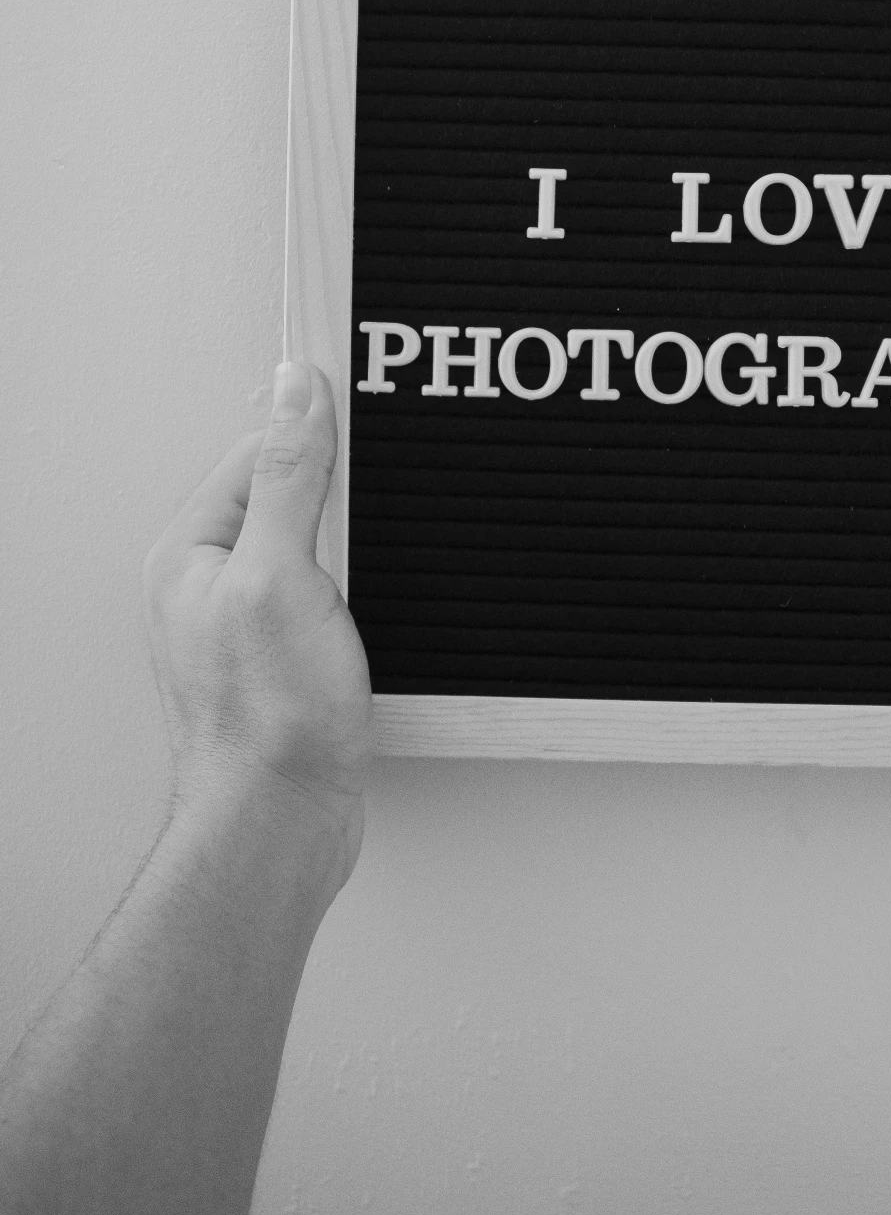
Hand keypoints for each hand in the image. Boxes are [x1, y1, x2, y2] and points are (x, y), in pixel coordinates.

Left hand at [142, 362, 373, 898]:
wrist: (284, 822)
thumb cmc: (268, 721)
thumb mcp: (282, 573)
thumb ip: (289, 475)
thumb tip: (298, 391)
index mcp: (190, 552)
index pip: (257, 450)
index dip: (316, 435)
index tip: (365, 422)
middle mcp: (209, 584)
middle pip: (287, 495)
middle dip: (339, 495)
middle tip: (371, 518)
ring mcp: (247, 624)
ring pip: (313, 547)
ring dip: (353, 549)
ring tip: (368, 576)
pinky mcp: (285, 659)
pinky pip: (328, 595)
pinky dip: (359, 593)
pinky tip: (376, 611)